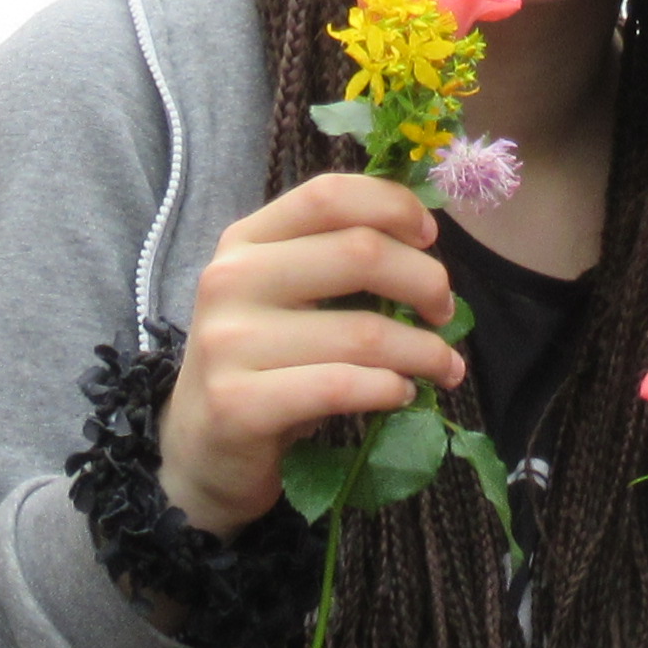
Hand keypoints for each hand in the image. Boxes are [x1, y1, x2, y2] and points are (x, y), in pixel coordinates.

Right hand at [159, 171, 463, 535]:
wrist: (202, 452)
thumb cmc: (263, 367)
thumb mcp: (283, 297)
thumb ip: (334, 260)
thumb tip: (424, 242)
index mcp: (245, 241)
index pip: (329, 195)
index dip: (394, 207)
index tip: (429, 238)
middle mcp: (231, 280)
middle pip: (360, 252)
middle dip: (426, 281)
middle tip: (445, 312)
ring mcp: (229, 343)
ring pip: (363, 332)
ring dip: (424, 351)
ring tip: (444, 367)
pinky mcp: (238, 404)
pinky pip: (341, 386)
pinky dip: (389, 389)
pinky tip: (402, 394)